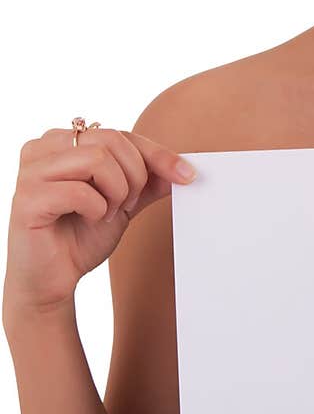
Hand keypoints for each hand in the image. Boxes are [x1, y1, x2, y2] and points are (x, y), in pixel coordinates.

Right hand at [3, 127, 197, 317]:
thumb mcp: (123, 202)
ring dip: (115, 193)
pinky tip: (89, 220)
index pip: (121, 134)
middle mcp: (42, 148)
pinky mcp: (26, 198)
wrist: (52, 279)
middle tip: (125, 205)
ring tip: (106, 213)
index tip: (187, 176)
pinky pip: (79, 191)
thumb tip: (184, 168)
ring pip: (96, 159)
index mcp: (63, 141)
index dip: (157, 154)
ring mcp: (30, 171)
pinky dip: (96, 209)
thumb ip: (147, 181)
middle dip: (133, 177)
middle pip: (110, 140)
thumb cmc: (80, 236)